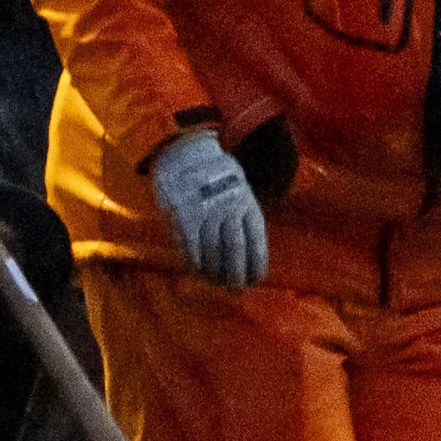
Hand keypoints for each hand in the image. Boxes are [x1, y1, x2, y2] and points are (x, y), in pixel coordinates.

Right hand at [151, 128, 269, 288]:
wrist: (185, 152)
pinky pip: (190, 246)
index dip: (257, 262)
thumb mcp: (238, 188)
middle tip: (236, 289)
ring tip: (217, 284)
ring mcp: (205, 211)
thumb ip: (242, 215)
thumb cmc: (215, 176)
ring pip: (213, 251)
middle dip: (237, 273)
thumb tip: (249, 252)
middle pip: (235, 248)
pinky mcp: (183, 215)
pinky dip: (195, 263)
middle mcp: (227, 207)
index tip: (257, 279)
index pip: (256, 239)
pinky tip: (198, 272)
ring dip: (215, 273)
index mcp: (245, 201)